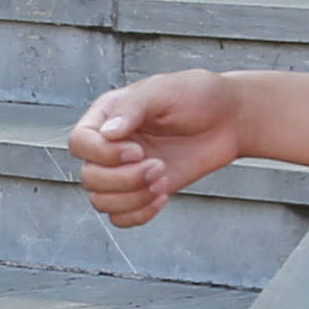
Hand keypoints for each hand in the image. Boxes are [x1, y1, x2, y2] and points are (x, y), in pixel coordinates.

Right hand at [68, 72, 244, 229]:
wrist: (229, 118)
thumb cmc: (198, 96)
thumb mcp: (163, 91)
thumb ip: (132, 108)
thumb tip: (108, 132)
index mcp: (108, 116)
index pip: (80, 142)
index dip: (103, 153)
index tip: (138, 150)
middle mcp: (111, 146)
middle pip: (89, 177)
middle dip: (124, 179)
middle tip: (158, 166)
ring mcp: (125, 171)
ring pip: (101, 201)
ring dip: (133, 198)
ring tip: (162, 179)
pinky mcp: (143, 191)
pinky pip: (121, 217)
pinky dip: (139, 214)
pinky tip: (163, 195)